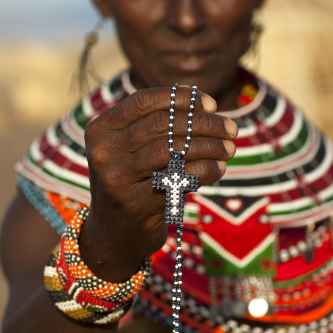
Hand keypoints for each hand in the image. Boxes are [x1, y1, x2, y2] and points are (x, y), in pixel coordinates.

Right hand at [79, 86, 237, 280]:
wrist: (114, 234)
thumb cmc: (133, 181)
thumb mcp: (132, 149)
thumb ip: (157, 125)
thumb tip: (203, 103)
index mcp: (100, 131)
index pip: (143, 101)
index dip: (180, 98)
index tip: (211, 103)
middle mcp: (103, 153)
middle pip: (163, 124)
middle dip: (204, 122)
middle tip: (231, 128)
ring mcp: (117, 179)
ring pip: (173, 150)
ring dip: (210, 146)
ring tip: (230, 148)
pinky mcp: (136, 204)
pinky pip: (180, 178)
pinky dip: (206, 169)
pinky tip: (220, 168)